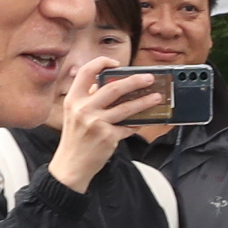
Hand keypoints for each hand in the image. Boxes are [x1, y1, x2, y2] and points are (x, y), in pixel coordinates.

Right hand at [47, 58, 165, 190]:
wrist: (71, 164)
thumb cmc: (76, 137)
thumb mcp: (74, 113)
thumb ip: (89, 98)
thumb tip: (112, 84)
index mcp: (73, 99)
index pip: (87, 71)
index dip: (102, 63)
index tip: (117, 64)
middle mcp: (83, 109)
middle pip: (113, 88)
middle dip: (134, 81)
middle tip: (149, 78)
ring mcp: (96, 123)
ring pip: (126, 108)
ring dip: (144, 101)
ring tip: (156, 97)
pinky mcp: (107, 137)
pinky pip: (128, 127)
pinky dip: (136, 124)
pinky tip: (143, 121)